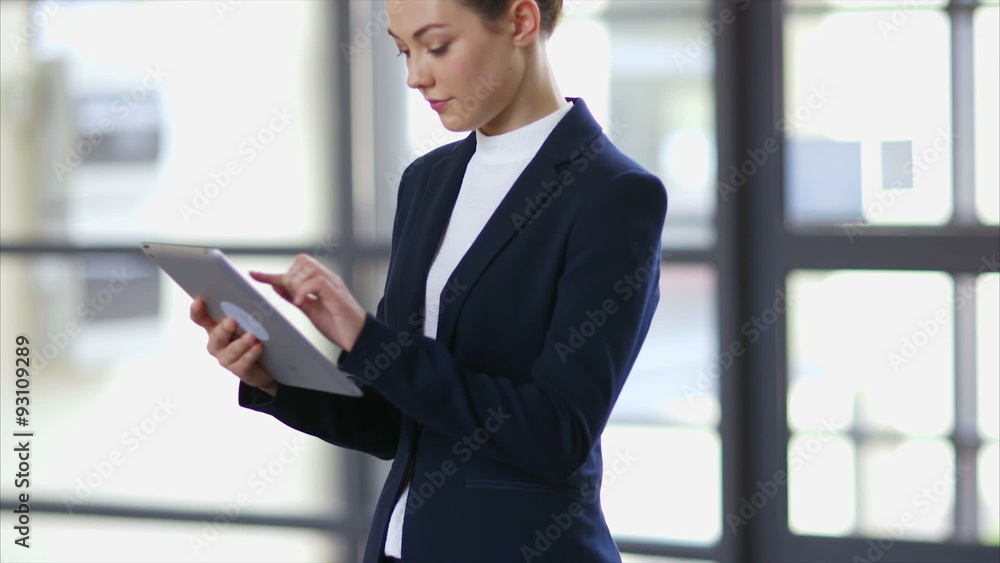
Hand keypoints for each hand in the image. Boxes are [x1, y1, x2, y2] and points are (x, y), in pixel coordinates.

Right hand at [190, 297, 277, 395]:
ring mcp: (226, 358)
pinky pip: (242, 364)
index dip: (197, 311)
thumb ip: (255, 299)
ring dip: (241, 343)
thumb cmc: (261, 333)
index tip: (200, 301)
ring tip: (253, 336)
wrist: (272, 362)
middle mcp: (218, 342)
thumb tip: (254, 279)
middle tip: (233, 320)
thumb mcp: (257, 315)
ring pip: (229, 352)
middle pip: (215, 336)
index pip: (201, 318)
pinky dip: (250, 354)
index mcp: (217, 326)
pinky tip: (259, 346)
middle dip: (223, 328)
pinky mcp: (239, 370)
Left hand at [249, 254, 366, 352]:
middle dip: (289, 277)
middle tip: (291, 297)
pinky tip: (301, 302)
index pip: (296, 269)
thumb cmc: (338, 325)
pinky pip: (316, 282)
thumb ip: (296, 297)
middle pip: (302, 261)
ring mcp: (333, 285)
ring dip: (296, 284)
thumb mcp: (311, 311)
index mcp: (321, 282)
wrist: (359, 339)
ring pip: (308, 268)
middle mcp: (328, 279)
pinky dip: (304, 291)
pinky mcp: (336, 294)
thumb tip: (277, 286)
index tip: (253, 275)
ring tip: (298, 300)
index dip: (274, 273)